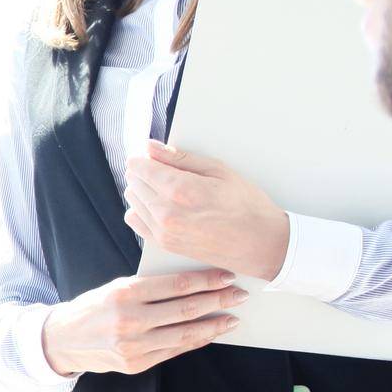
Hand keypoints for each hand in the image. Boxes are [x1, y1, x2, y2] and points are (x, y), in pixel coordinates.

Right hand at [41, 269, 246, 376]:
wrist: (63, 340)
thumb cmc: (93, 308)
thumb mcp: (116, 288)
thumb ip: (149, 287)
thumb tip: (191, 283)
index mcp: (124, 294)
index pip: (176, 285)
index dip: (206, 280)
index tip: (227, 276)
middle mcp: (129, 321)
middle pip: (186, 309)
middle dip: (218, 300)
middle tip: (239, 295)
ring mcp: (133, 346)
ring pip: (184, 334)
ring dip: (213, 325)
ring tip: (232, 317)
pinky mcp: (136, 364)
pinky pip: (174, 351)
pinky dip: (195, 341)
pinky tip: (210, 333)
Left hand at [124, 140, 290, 280]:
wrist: (259, 243)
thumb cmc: (245, 204)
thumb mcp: (218, 170)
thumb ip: (179, 158)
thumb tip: (150, 147)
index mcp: (180, 189)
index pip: (140, 166)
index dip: (143, 157)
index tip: (151, 154)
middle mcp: (167, 212)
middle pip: (134, 182)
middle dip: (144, 172)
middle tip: (164, 169)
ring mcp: (163, 231)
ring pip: (133, 200)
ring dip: (142, 190)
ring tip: (166, 188)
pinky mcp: (164, 244)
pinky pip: (135, 220)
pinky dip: (142, 209)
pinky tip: (159, 205)